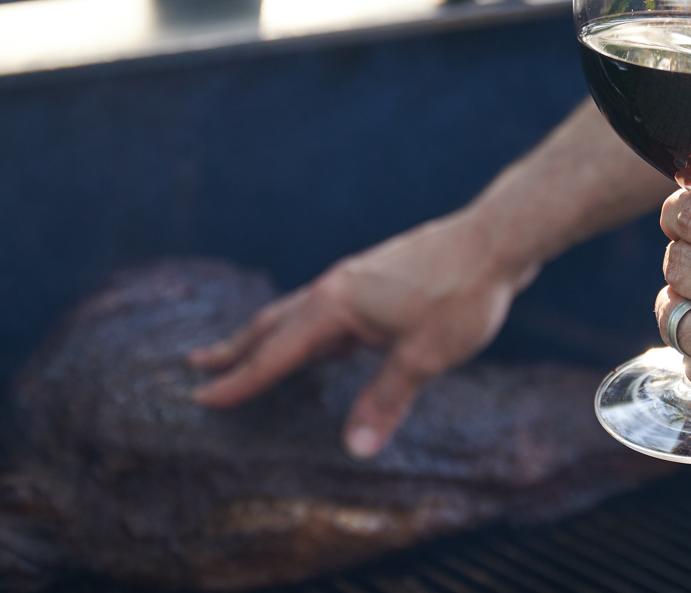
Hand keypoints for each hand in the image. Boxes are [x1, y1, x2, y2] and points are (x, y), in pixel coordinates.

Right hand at [189, 211, 537, 458]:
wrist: (494, 241)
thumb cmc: (460, 295)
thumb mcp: (423, 357)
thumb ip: (385, 400)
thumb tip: (354, 450)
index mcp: (335, 305)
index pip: (275, 353)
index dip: (240, 380)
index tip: (202, 396)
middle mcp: (336, 288)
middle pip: (273, 324)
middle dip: (236, 349)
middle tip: (196, 364)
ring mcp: (355, 280)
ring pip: (299, 314)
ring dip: (269, 337)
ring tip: (245, 353)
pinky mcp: (377, 280)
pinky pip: (327, 312)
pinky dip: (308, 331)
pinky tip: (321, 346)